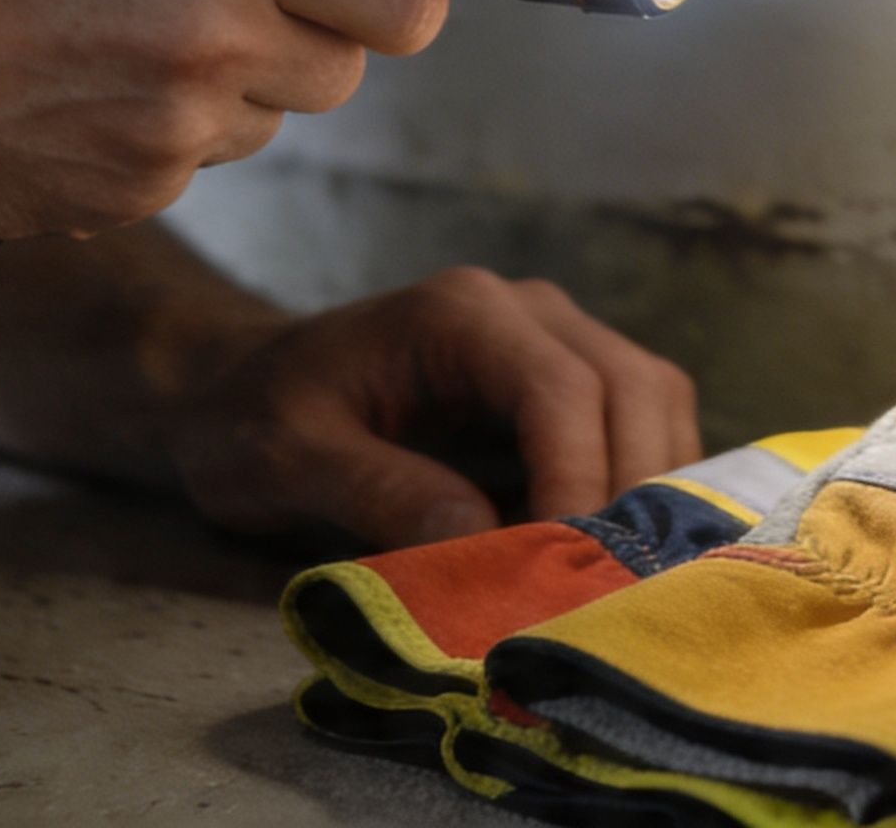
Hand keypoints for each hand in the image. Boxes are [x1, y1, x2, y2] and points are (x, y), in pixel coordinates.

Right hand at [0, 0, 450, 237]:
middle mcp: (212, 46)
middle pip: (353, 64)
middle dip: (308, 20)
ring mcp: (171, 138)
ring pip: (277, 118)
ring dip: (236, 78)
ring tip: (127, 22)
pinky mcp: (127, 199)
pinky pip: (199, 166)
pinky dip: (165, 130)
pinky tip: (83, 78)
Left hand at [164, 266, 705, 546]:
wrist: (241, 392)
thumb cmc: (254, 420)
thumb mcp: (288, 460)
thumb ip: (380, 492)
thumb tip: (481, 538)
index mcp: (460, 313)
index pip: (563, 389)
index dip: (581, 481)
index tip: (567, 567)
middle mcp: (525, 311)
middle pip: (634, 386)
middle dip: (635, 489)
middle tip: (610, 583)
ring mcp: (553, 341)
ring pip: (655, 401)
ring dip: (655, 487)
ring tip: (619, 572)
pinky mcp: (562, 386)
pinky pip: (637, 424)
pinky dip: (641, 484)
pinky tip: (611, 549)